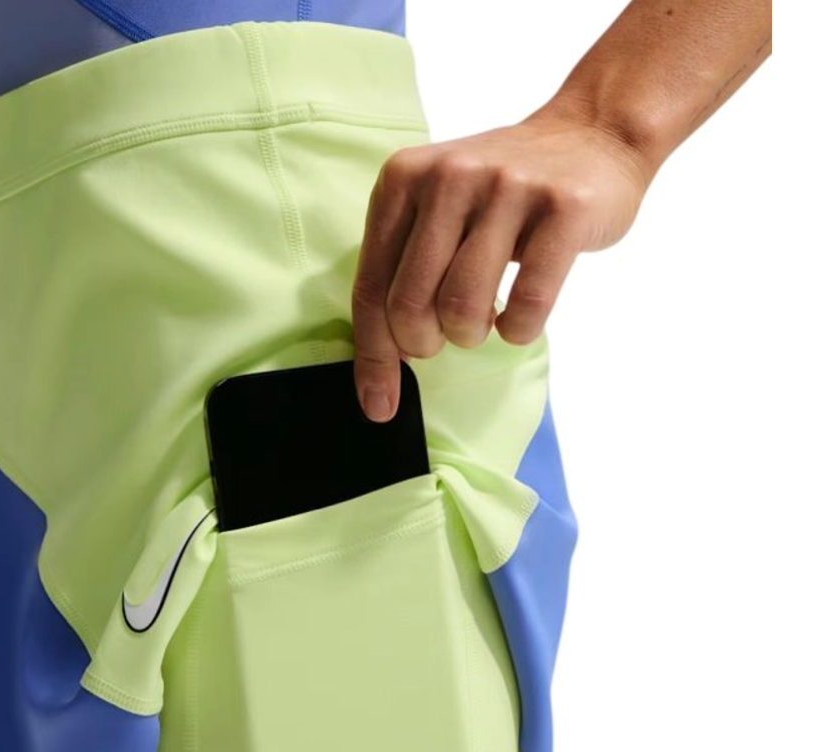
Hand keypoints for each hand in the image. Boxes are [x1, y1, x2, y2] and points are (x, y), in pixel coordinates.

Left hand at [351, 110, 650, 420]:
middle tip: (446, 338)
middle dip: (424, 345)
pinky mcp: (563, 208)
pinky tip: (520, 317)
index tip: (378, 405)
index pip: (371, 288)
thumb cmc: (503, 193)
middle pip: (411, 304)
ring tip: (485, 321)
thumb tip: (380, 366)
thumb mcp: (436, 209)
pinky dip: (520, 329)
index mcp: (403, 180)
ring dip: (471, 336)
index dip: (373, 357)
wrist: (593, 133)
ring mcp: (507, 188)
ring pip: (463, 307)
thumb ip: (402, 268)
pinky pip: (527, 302)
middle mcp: (449, 177)